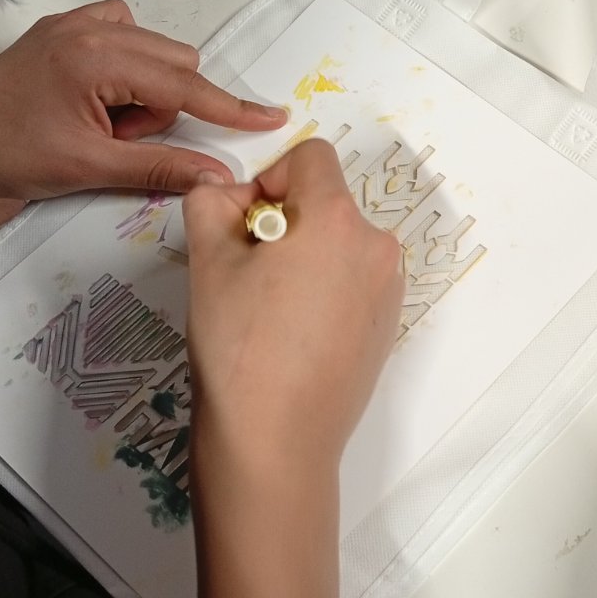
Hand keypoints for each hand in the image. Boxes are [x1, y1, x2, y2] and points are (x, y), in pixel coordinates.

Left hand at [0, 2, 285, 202]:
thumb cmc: (7, 152)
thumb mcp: (91, 167)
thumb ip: (160, 167)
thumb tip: (213, 173)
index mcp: (96, 58)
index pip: (185, 86)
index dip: (230, 108)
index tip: (267, 116)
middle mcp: (89, 28)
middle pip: (176, 64)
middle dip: (161, 109)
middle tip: (120, 140)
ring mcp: (76, 23)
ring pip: (155, 52)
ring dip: (144, 92)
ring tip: (103, 124)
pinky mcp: (66, 28)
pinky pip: (125, 36)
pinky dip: (127, 69)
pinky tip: (100, 97)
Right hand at [184, 139, 403, 597]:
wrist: (277, 440)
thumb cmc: (239, 349)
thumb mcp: (207, 260)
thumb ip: (210, 202)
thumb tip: (225, 190)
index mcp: (338, 220)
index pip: (311, 157)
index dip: (270, 178)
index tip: (247, 225)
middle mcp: (377, 247)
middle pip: (327, 201)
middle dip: (286, 221)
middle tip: (248, 271)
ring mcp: (388, 288)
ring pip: (339, 242)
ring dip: (305, 255)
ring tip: (267, 308)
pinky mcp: (388, 324)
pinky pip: (353, 280)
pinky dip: (324, 288)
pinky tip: (292, 332)